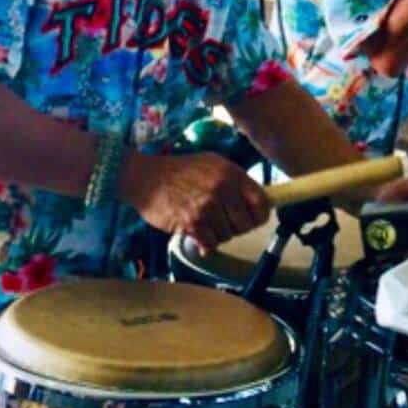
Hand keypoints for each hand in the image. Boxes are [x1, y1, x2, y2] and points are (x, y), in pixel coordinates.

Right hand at [120, 151, 269, 254]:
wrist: (146, 177)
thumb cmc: (180, 170)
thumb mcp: (213, 164)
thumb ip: (236, 181)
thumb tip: (258, 203)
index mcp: (231, 173)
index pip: (261, 202)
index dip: (260, 215)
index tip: (254, 218)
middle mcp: (222, 189)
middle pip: (246, 224)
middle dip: (237, 226)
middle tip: (224, 221)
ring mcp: (207, 207)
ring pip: (228, 235)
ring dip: (218, 234)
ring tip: (205, 221)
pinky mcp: (192, 224)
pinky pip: (211, 244)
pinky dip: (205, 242)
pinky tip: (197, 231)